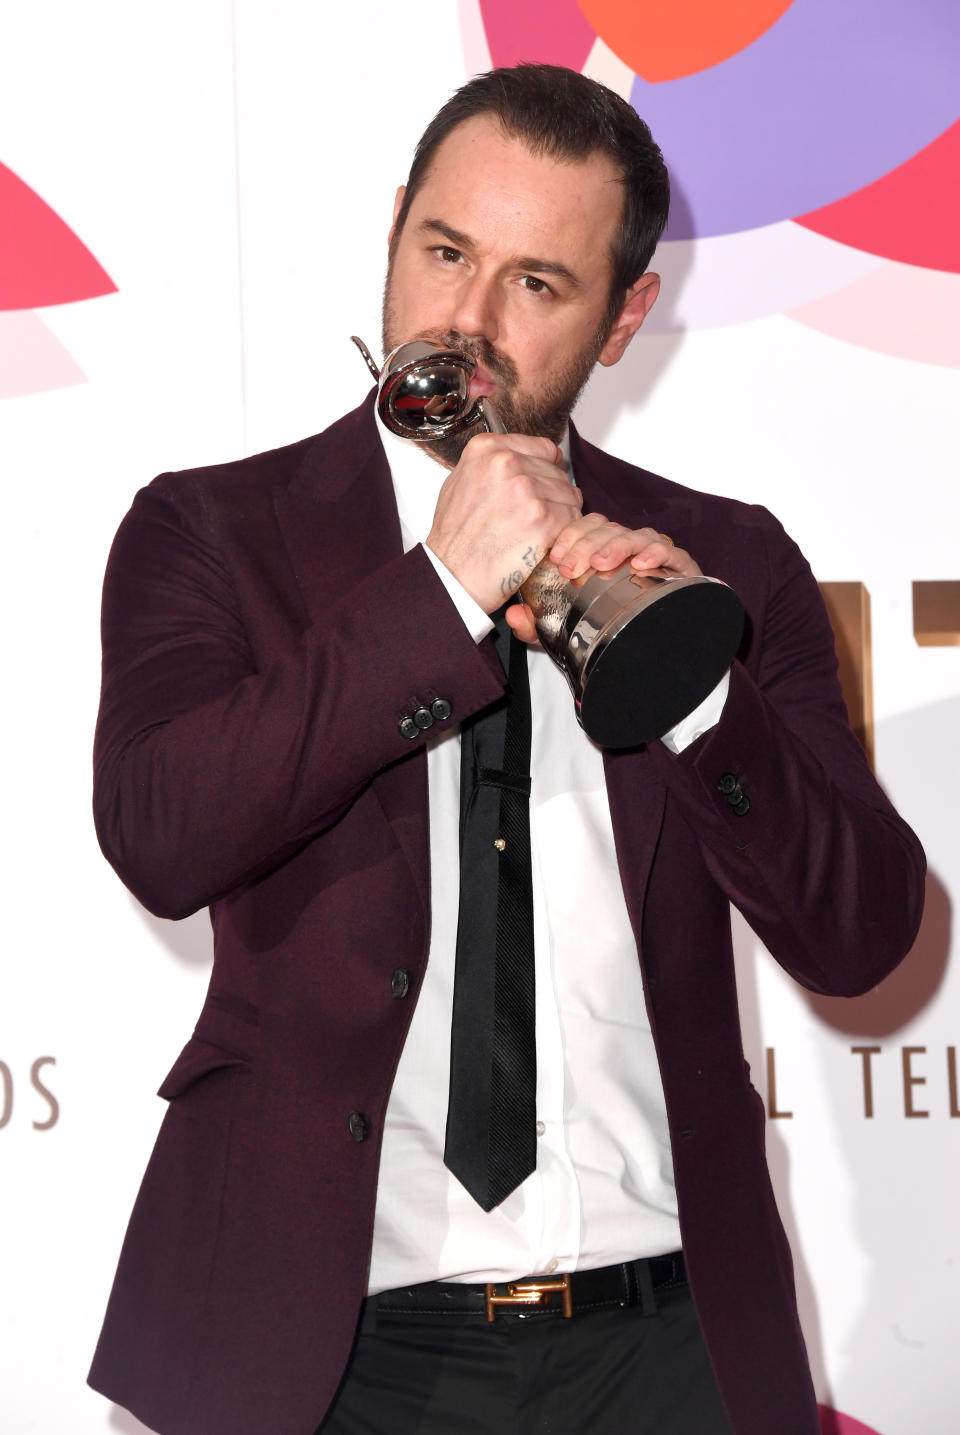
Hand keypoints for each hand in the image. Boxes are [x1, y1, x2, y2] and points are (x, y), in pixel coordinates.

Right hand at [426, 432, 581, 612]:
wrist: (453, 575)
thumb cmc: (454, 537)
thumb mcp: (460, 482)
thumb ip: (491, 464)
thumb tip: (520, 458)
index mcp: (486, 449)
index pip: (543, 447)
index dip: (544, 470)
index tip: (538, 486)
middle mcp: (506, 462)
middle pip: (558, 473)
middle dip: (552, 496)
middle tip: (531, 519)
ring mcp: (525, 488)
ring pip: (569, 495)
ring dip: (559, 515)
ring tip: (534, 532)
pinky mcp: (541, 517)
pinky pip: (572, 517)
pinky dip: (563, 533)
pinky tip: (542, 542)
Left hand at [504, 516, 700, 643]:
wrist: (657, 651)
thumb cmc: (610, 632)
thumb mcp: (563, 632)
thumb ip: (536, 626)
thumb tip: (515, 617)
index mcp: (598, 554)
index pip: (582, 528)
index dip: (568, 536)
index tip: (556, 557)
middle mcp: (624, 551)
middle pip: (606, 527)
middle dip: (587, 542)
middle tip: (573, 566)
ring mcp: (651, 557)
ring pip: (634, 534)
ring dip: (615, 545)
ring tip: (602, 562)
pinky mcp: (678, 568)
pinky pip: (670, 551)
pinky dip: (655, 552)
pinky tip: (640, 564)